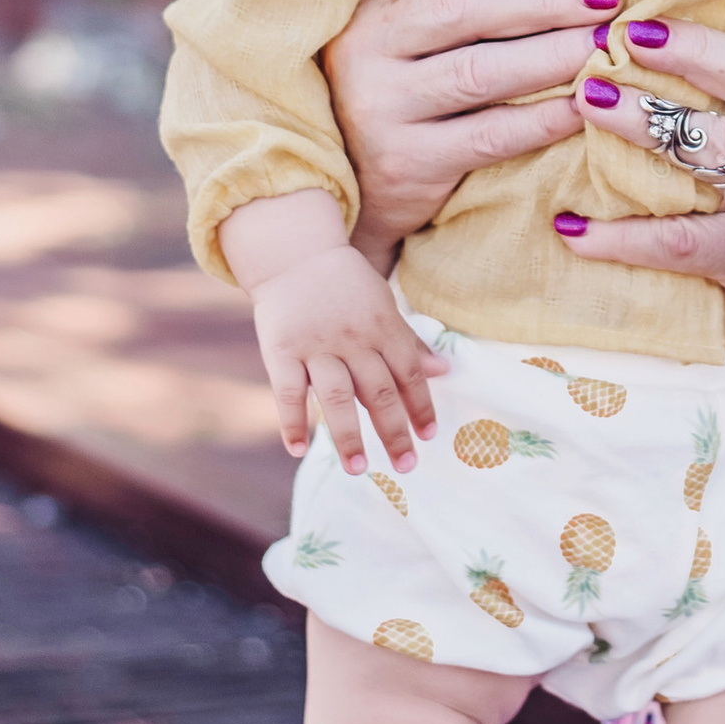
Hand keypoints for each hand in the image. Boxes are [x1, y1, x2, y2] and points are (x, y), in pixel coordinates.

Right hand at [251, 243, 447, 473]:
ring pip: (336, 397)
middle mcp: (353, 339)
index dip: (421, 405)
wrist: (294, 254)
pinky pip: (288, 391)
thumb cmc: (346, 286)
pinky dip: (292, 422)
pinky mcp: (281, 351)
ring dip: (348, 436)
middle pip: (378, 391)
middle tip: (406, 465)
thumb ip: (408, 342)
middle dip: (393, 431)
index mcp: (382, 326)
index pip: (408, 372)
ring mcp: (315, 346)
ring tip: (359, 469)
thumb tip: (443, 371)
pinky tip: (299, 449)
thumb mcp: (383, 305)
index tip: (429, 436)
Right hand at [321, 0, 612, 258]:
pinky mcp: (405, 164)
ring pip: (478, 71)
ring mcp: (379, 106)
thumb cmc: (396, 90)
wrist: (345, 189)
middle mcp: (362, 46)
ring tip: (605, 42)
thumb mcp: (400, 34)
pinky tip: (584, 105)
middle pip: (459, 6)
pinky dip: (543, 119)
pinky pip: (489, 136)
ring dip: (552, 54)